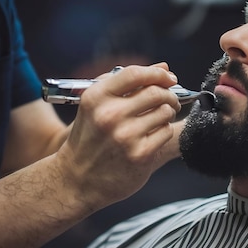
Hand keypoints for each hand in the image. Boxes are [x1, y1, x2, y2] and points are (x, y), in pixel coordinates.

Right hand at [55, 63, 180, 209]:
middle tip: (171, 100)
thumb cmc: (89, 139)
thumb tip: (164, 68)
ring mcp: (125, 136)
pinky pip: (166, 132)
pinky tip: (152, 136)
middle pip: (156, 92)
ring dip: (167, 113)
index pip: (135, 74)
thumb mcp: (97, 106)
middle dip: (169, 94)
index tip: (168, 78)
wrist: (76, 180)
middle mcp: (109, 115)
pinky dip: (164, 131)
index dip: (157, 73)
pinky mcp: (140, 155)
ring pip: (165, 111)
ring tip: (159, 118)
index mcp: (96, 97)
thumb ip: (127, 83)